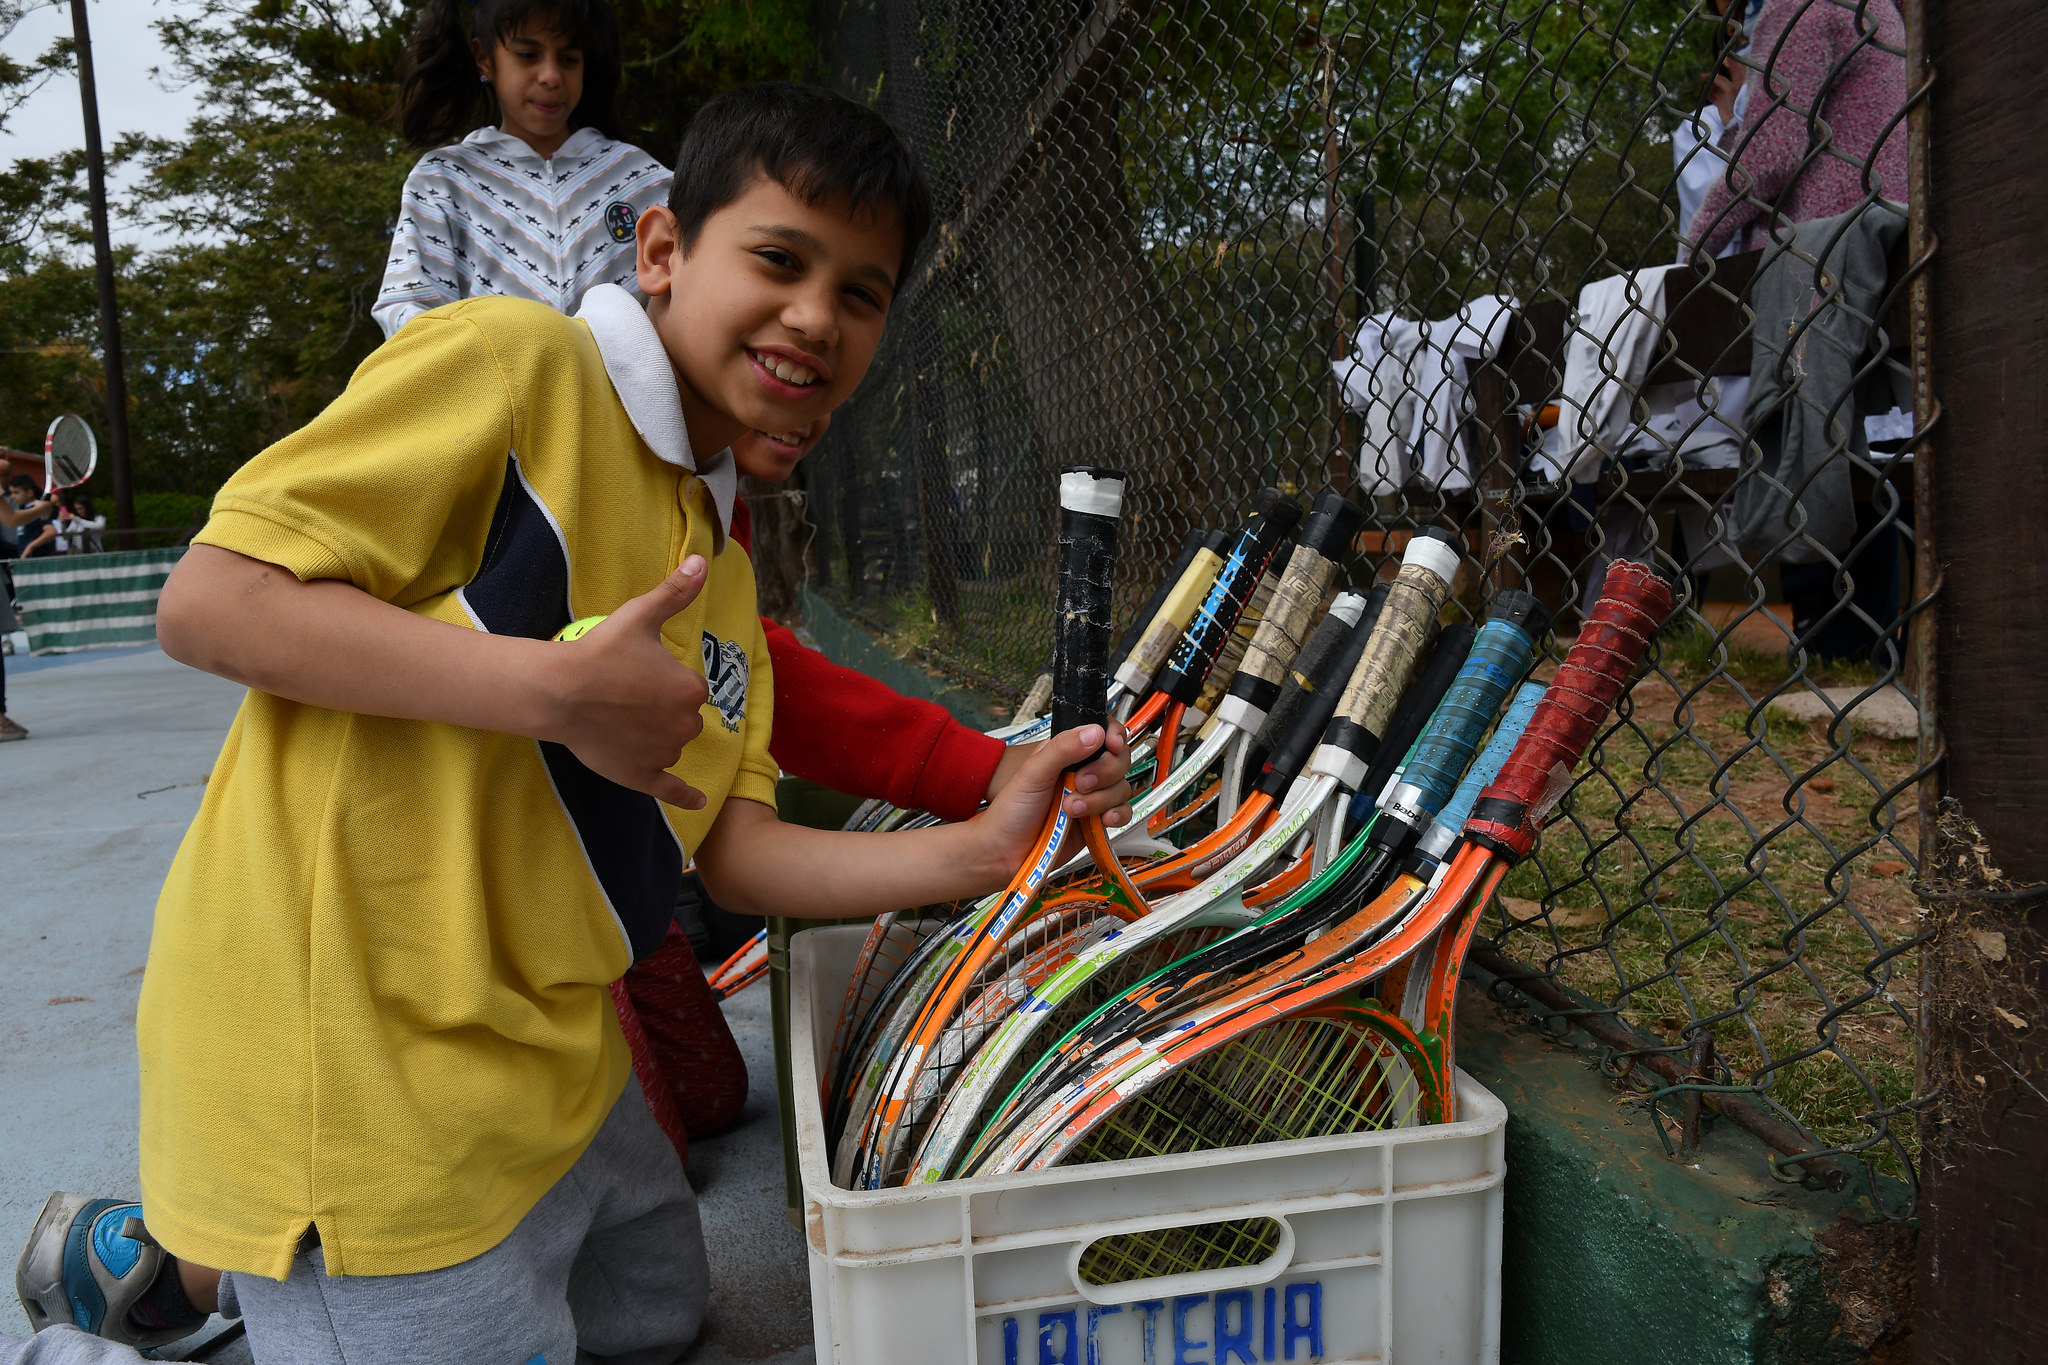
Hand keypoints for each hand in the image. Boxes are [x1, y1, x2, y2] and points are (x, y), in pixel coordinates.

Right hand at [543, 556, 712, 808]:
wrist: (559, 691)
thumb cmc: (600, 651)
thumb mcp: (640, 616)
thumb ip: (675, 592)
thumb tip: (702, 561)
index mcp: (691, 689)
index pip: (688, 686)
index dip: (664, 680)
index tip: (638, 674)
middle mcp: (686, 724)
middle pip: (682, 717)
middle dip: (662, 709)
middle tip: (626, 697)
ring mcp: (664, 753)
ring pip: (671, 745)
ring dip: (656, 737)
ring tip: (621, 722)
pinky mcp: (642, 776)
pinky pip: (670, 789)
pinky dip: (684, 796)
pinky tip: (698, 802)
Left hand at [974, 723, 1133, 876]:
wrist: (1006, 853)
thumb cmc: (1011, 811)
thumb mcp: (1033, 772)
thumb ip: (1063, 749)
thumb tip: (1094, 732)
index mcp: (1066, 752)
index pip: (1101, 732)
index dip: (1112, 736)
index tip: (1110, 745)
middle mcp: (1082, 772)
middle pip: (1118, 760)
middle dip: (1104, 772)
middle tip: (1080, 783)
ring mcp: (1091, 797)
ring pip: (1121, 787)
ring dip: (1100, 799)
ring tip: (1071, 808)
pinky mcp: (1097, 820)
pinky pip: (1122, 812)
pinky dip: (1117, 814)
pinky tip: (1102, 819)